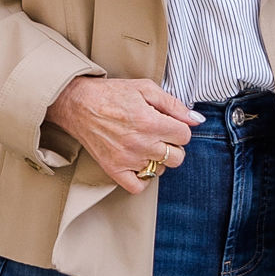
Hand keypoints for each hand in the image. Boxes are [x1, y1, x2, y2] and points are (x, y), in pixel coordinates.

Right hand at [46, 73, 202, 191]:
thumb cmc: (111, 94)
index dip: (180, 128)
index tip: (169, 124)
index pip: (185, 136)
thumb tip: (196, 120)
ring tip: (145, 145)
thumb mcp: (145, 88)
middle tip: (160, 136)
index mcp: (150, 122)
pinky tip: (139, 163)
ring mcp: (127, 159)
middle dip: (173, 146)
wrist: (78, 104)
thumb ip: (173, 104)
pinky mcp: (114, 170)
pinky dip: (142, 178)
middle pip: (177, 157)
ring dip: (157, 160)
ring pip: (160, 170)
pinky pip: (138, 187)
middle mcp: (140, 143)